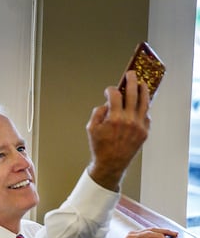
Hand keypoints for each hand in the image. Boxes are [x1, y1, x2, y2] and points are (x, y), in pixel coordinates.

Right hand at [86, 71, 150, 190]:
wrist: (111, 164)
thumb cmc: (100, 146)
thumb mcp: (91, 128)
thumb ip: (98, 113)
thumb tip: (107, 103)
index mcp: (114, 118)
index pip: (115, 96)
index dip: (111, 90)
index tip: (109, 90)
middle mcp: (128, 120)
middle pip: (133, 93)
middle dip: (131, 81)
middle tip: (131, 74)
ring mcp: (139, 125)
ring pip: (145, 102)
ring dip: (144, 90)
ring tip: (142, 83)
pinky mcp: (145, 131)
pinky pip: (147, 114)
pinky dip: (144, 107)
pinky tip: (142, 103)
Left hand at [106, 228, 176, 237]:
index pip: (147, 235)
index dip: (158, 236)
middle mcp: (132, 235)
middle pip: (150, 230)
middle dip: (163, 231)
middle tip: (175, 234)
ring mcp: (134, 235)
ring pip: (151, 230)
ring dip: (162, 231)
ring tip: (173, 234)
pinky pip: (149, 233)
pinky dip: (158, 233)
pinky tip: (166, 236)